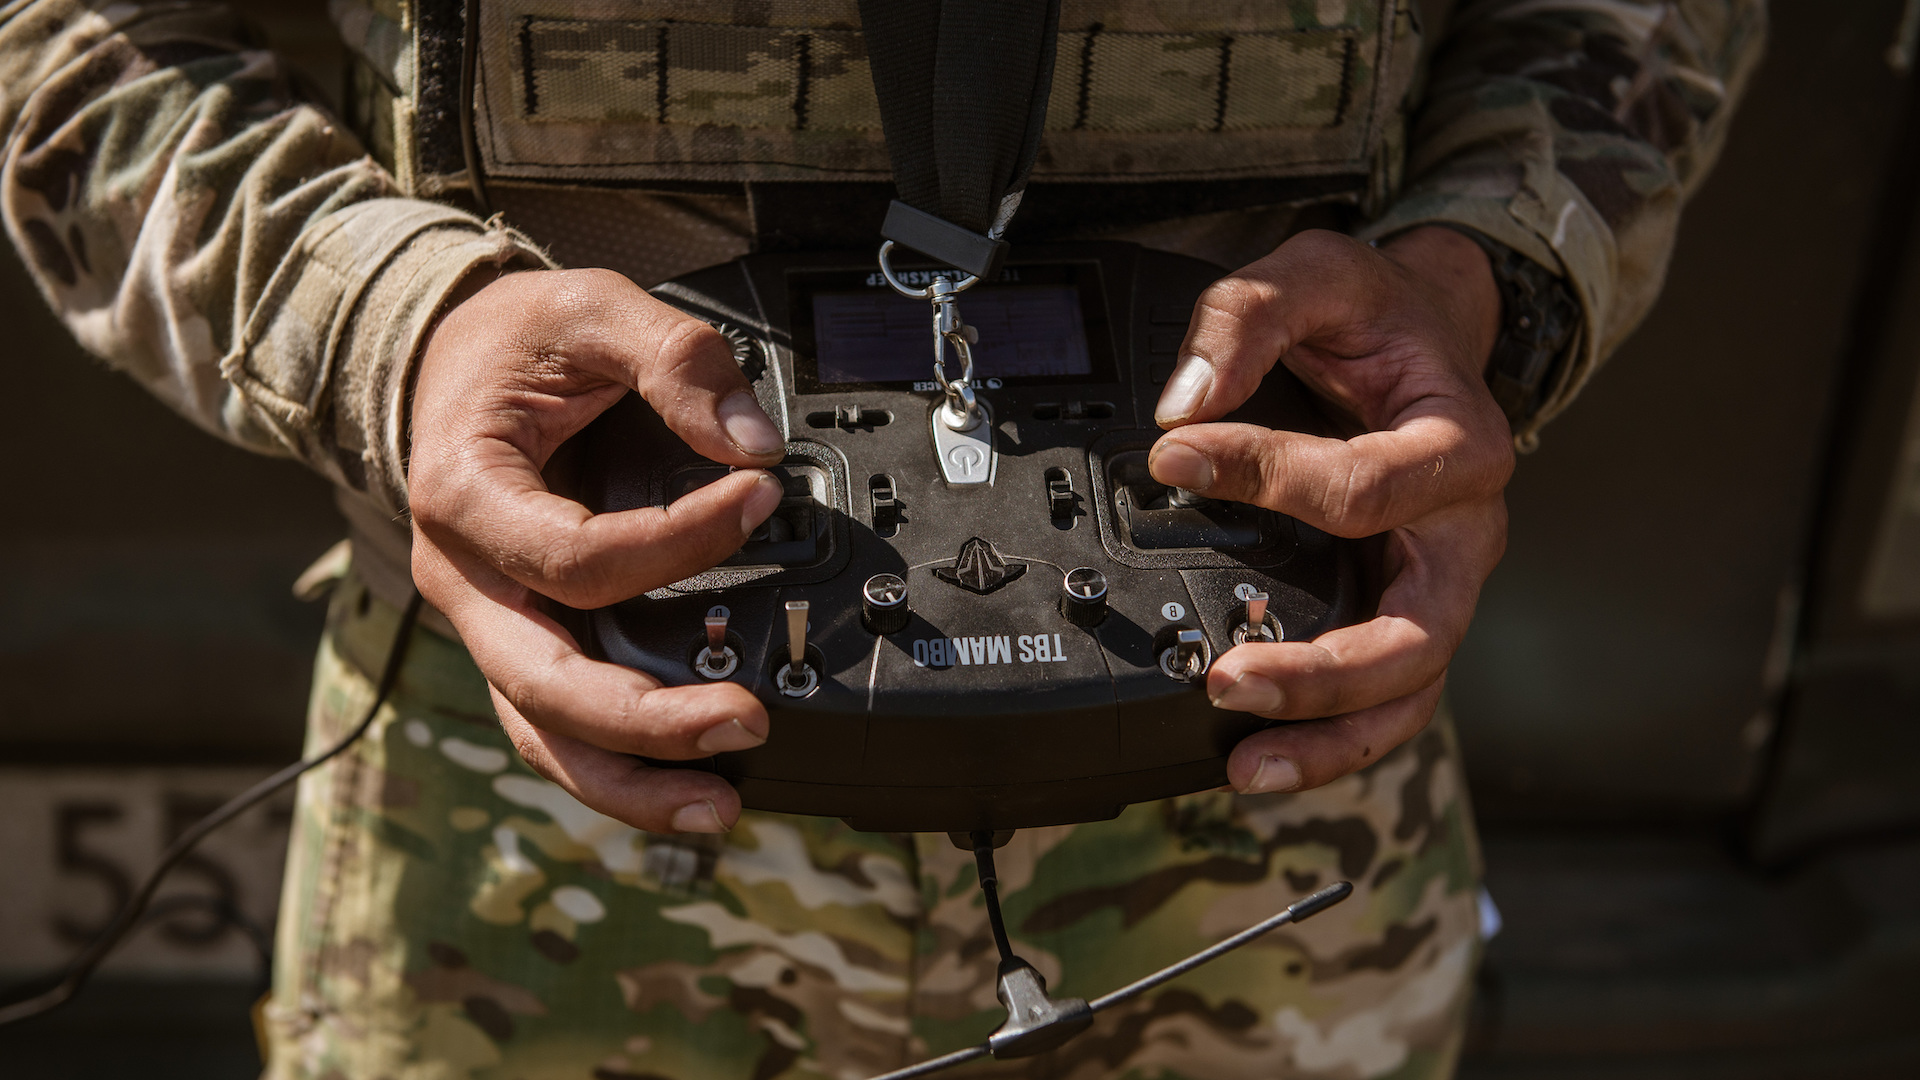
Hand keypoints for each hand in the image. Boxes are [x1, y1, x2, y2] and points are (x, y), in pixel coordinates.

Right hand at [408, 268, 786, 833]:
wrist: (441, 362)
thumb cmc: (508, 345)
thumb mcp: (588, 309)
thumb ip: (675, 359)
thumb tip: (752, 442)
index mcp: (464, 497)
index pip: (578, 557)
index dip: (682, 543)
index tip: (761, 499)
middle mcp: (465, 583)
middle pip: (547, 685)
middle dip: (648, 721)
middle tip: (746, 721)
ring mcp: (490, 626)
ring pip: (545, 735)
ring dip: (632, 781)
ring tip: (723, 804)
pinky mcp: (522, 644)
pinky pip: (560, 727)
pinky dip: (620, 769)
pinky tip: (692, 788)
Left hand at [1149, 227, 1513, 794]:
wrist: (1429, 333)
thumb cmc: (1380, 315)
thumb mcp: (1319, 273)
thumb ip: (1249, 317)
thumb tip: (1185, 402)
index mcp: (1459, 444)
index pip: (1364, 485)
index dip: (1263, 475)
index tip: (1171, 457)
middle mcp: (1465, 533)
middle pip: (1417, 631)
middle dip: (1323, 671)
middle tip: (1226, 680)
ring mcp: (1439, 585)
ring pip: (1408, 691)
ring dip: (1329, 734)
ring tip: (1243, 765)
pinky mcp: (1403, 613)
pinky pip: (1384, 699)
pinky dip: (1330, 739)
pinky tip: (1260, 760)